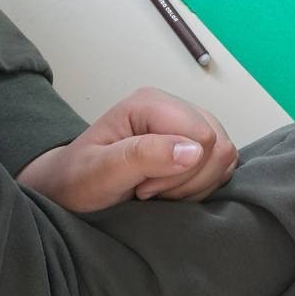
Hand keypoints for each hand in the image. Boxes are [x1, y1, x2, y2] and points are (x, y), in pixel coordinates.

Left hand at [17, 87, 238, 212]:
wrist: (69, 191)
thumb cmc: (77, 181)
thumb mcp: (99, 172)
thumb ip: (143, 156)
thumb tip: (194, 150)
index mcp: (151, 103)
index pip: (203, 137)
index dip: (180, 172)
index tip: (142, 187)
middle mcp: (175, 107)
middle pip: (218, 146)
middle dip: (188, 181)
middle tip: (147, 190)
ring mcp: (189, 124)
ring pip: (225, 157)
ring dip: (194, 186)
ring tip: (157, 191)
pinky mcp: (197, 145)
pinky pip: (222, 167)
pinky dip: (201, 187)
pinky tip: (170, 191)